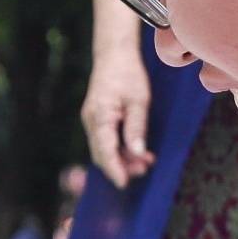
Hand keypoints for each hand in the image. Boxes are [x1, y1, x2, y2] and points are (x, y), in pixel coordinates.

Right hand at [81, 37, 152, 185]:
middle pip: (102, 154)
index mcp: (100, 116)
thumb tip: (137, 152)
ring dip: (123, 158)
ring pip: (104, 149)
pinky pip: (105, 141)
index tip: (124, 183)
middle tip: (145, 169)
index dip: (114, 169)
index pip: (105, 150)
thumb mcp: (139, 100)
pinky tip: (137, 150)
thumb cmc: (127, 74)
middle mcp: (91, 122)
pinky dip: (120, 149)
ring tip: (146, 161)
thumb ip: (137, 128)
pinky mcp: (96, 120)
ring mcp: (91, 121)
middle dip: (122, 166)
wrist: (114, 56)